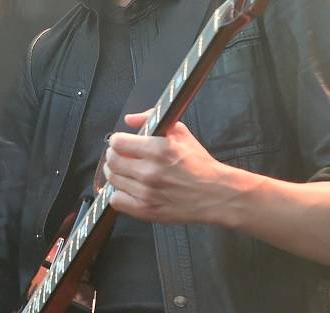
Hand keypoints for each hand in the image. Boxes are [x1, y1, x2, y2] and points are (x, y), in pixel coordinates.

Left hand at [103, 112, 236, 225]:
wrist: (217, 194)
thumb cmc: (200, 164)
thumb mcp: (180, 132)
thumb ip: (151, 119)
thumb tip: (129, 119)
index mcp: (158, 149)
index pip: (118, 142)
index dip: (117, 140)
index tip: (122, 142)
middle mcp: (150, 171)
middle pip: (112, 161)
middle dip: (113, 155)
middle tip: (121, 156)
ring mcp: (147, 193)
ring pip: (113, 179)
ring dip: (116, 173)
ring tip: (127, 172)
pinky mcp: (147, 211)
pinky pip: (117, 201)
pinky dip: (119, 194)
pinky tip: (129, 189)